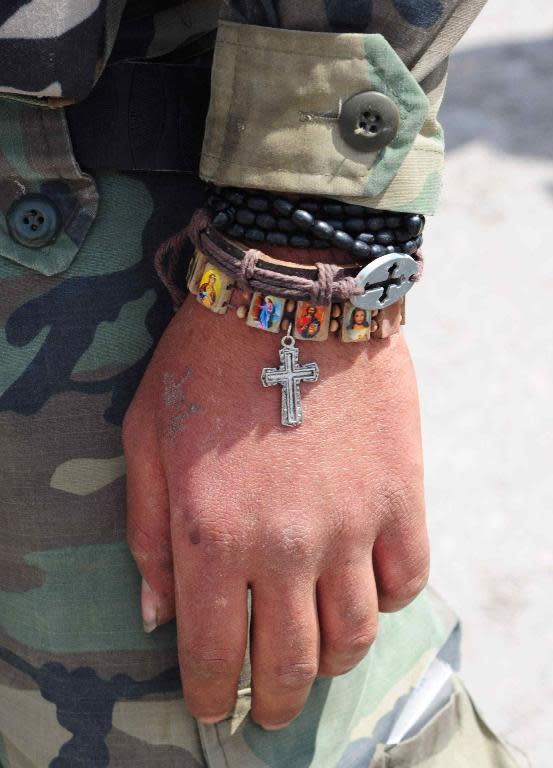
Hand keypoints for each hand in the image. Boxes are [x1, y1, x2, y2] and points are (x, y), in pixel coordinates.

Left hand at [123, 293, 428, 728]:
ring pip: (354, 635)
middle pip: (292, 663)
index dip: (212, 696)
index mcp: (211, 534)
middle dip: (275, 701)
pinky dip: (386, 601)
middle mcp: (286, 544)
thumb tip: (159, 615)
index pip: (213, 654)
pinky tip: (363, 587)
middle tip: (269, 707)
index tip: (216, 709)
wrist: (292, 296)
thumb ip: (145, 532)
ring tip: (316, 654)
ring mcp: (351, 523)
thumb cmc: (204, 362)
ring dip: (332, 661)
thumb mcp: (144, 436)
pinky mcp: (399, 495)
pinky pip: (406, 579)